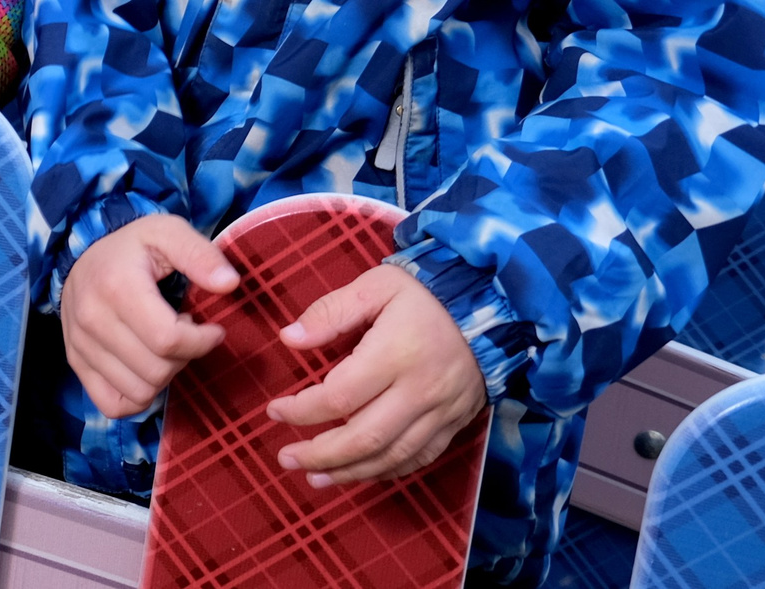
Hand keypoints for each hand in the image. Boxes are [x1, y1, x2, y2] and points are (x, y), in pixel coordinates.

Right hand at [60, 214, 240, 417]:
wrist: (81, 255)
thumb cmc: (132, 247)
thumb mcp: (168, 232)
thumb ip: (200, 254)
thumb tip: (229, 284)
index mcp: (116, 286)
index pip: (168, 340)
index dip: (201, 341)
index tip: (212, 328)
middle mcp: (91, 319)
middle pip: (156, 371)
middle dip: (184, 356)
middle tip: (184, 331)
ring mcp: (79, 345)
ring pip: (139, 392)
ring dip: (163, 375)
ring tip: (162, 345)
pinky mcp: (75, 363)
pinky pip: (113, 405)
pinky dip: (137, 397)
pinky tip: (146, 367)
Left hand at [267, 263, 487, 485]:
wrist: (489, 308)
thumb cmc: (424, 295)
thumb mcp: (375, 286)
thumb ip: (330, 312)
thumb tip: (289, 338)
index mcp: (395, 354)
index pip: (340, 396)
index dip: (302, 410)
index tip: (275, 411)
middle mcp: (419, 391)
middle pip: (364, 438)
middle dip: (320, 454)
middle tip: (285, 458)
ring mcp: (440, 413)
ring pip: (391, 457)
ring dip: (349, 472)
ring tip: (313, 478)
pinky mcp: (453, 424)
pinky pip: (418, 459)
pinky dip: (386, 471)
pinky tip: (359, 472)